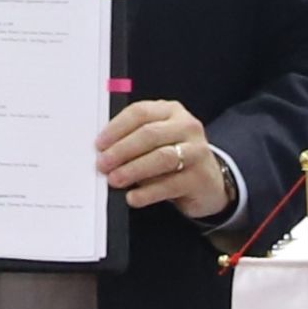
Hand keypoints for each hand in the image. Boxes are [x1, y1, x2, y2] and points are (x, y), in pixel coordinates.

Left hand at [95, 99, 232, 219]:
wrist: (208, 182)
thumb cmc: (174, 157)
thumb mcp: (156, 142)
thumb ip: (133, 140)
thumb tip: (103, 153)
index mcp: (170, 111)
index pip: (140, 112)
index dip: (116, 128)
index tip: (99, 144)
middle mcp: (187, 127)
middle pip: (150, 134)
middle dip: (122, 150)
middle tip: (103, 164)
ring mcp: (197, 151)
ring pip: (162, 157)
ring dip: (133, 169)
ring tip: (115, 180)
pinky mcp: (201, 177)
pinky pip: (171, 184)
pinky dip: (148, 192)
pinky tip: (134, 197)